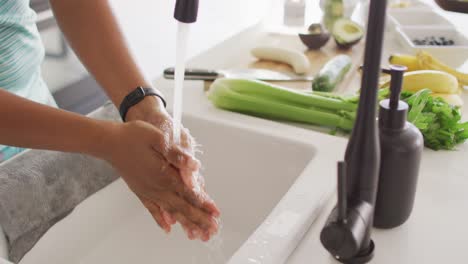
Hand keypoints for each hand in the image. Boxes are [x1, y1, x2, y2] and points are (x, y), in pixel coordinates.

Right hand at [124, 96, 219, 239]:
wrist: (109, 142)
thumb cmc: (134, 136)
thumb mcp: (158, 138)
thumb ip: (177, 154)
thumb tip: (194, 165)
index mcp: (164, 175)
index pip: (189, 193)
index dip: (204, 204)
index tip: (215, 214)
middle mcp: (157, 187)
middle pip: (182, 207)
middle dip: (199, 219)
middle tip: (212, 230)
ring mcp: (148, 191)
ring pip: (170, 211)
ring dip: (185, 222)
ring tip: (197, 233)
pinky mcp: (140, 191)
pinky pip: (153, 210)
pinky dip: (161, 219)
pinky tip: (168, 228)